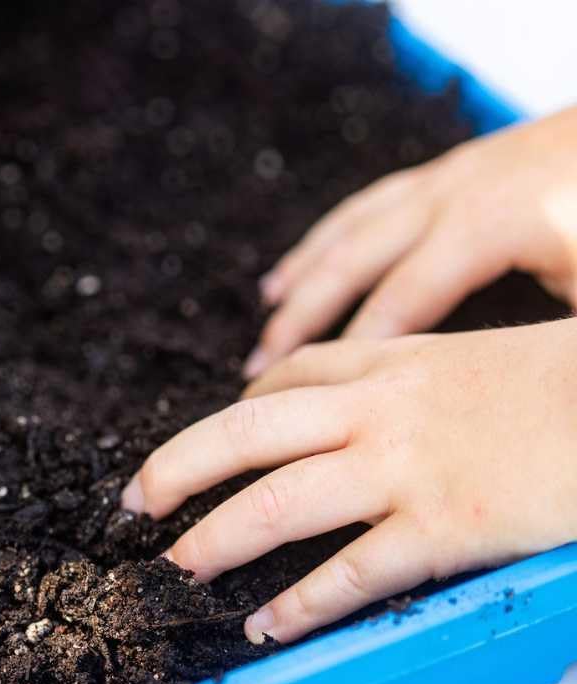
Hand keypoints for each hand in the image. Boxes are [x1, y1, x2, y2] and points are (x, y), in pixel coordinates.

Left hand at [123, 319, 576, 642]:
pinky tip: (267, 625)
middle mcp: (378, 412)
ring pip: (280, 503)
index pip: (282, 380)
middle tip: (137, 501)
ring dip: (217, 538)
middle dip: (180, 467)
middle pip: (246, 434)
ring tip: (176, 565)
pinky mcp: (444, 529)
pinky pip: (351, 572)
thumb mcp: (462, 358)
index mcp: (387, 364)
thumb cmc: (556, 381)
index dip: (230, 411)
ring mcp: (405, 469)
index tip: (199, 443)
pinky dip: (301, 603)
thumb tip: (351, 403)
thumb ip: (399, 378)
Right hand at [244, 105, 576, 378]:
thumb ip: (537, 336)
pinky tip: (308, 257)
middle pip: (352, 262)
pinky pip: (369, 204)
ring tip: (268, 309)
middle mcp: (452, 194)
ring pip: (351, 228)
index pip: (400, 301)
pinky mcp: (449, 171)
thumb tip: (498, 385)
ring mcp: (446, 177)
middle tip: (258, 367)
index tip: (309, 400)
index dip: (351, 353)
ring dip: (303, 272)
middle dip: (301, 317)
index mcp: (488, 223)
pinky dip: (328, 235)